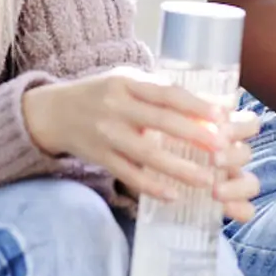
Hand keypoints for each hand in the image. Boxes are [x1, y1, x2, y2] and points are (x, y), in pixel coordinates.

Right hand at [22, 68, 264, 221]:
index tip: (222, 117)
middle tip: (223, 149)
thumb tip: (209, 103)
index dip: (196, 105)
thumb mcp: (126, 80)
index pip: (167, 93)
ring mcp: (106, 134)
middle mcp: (116, 107)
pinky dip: (150, 186)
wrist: (52, 112)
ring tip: (206, 179)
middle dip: (194, 136)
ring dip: (178, 168)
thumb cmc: (101, 94)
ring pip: (146, 154)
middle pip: (161, 121)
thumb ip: (159, 90)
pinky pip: (128, 174)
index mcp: (127, 82)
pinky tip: (173, 195)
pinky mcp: (99, 157)